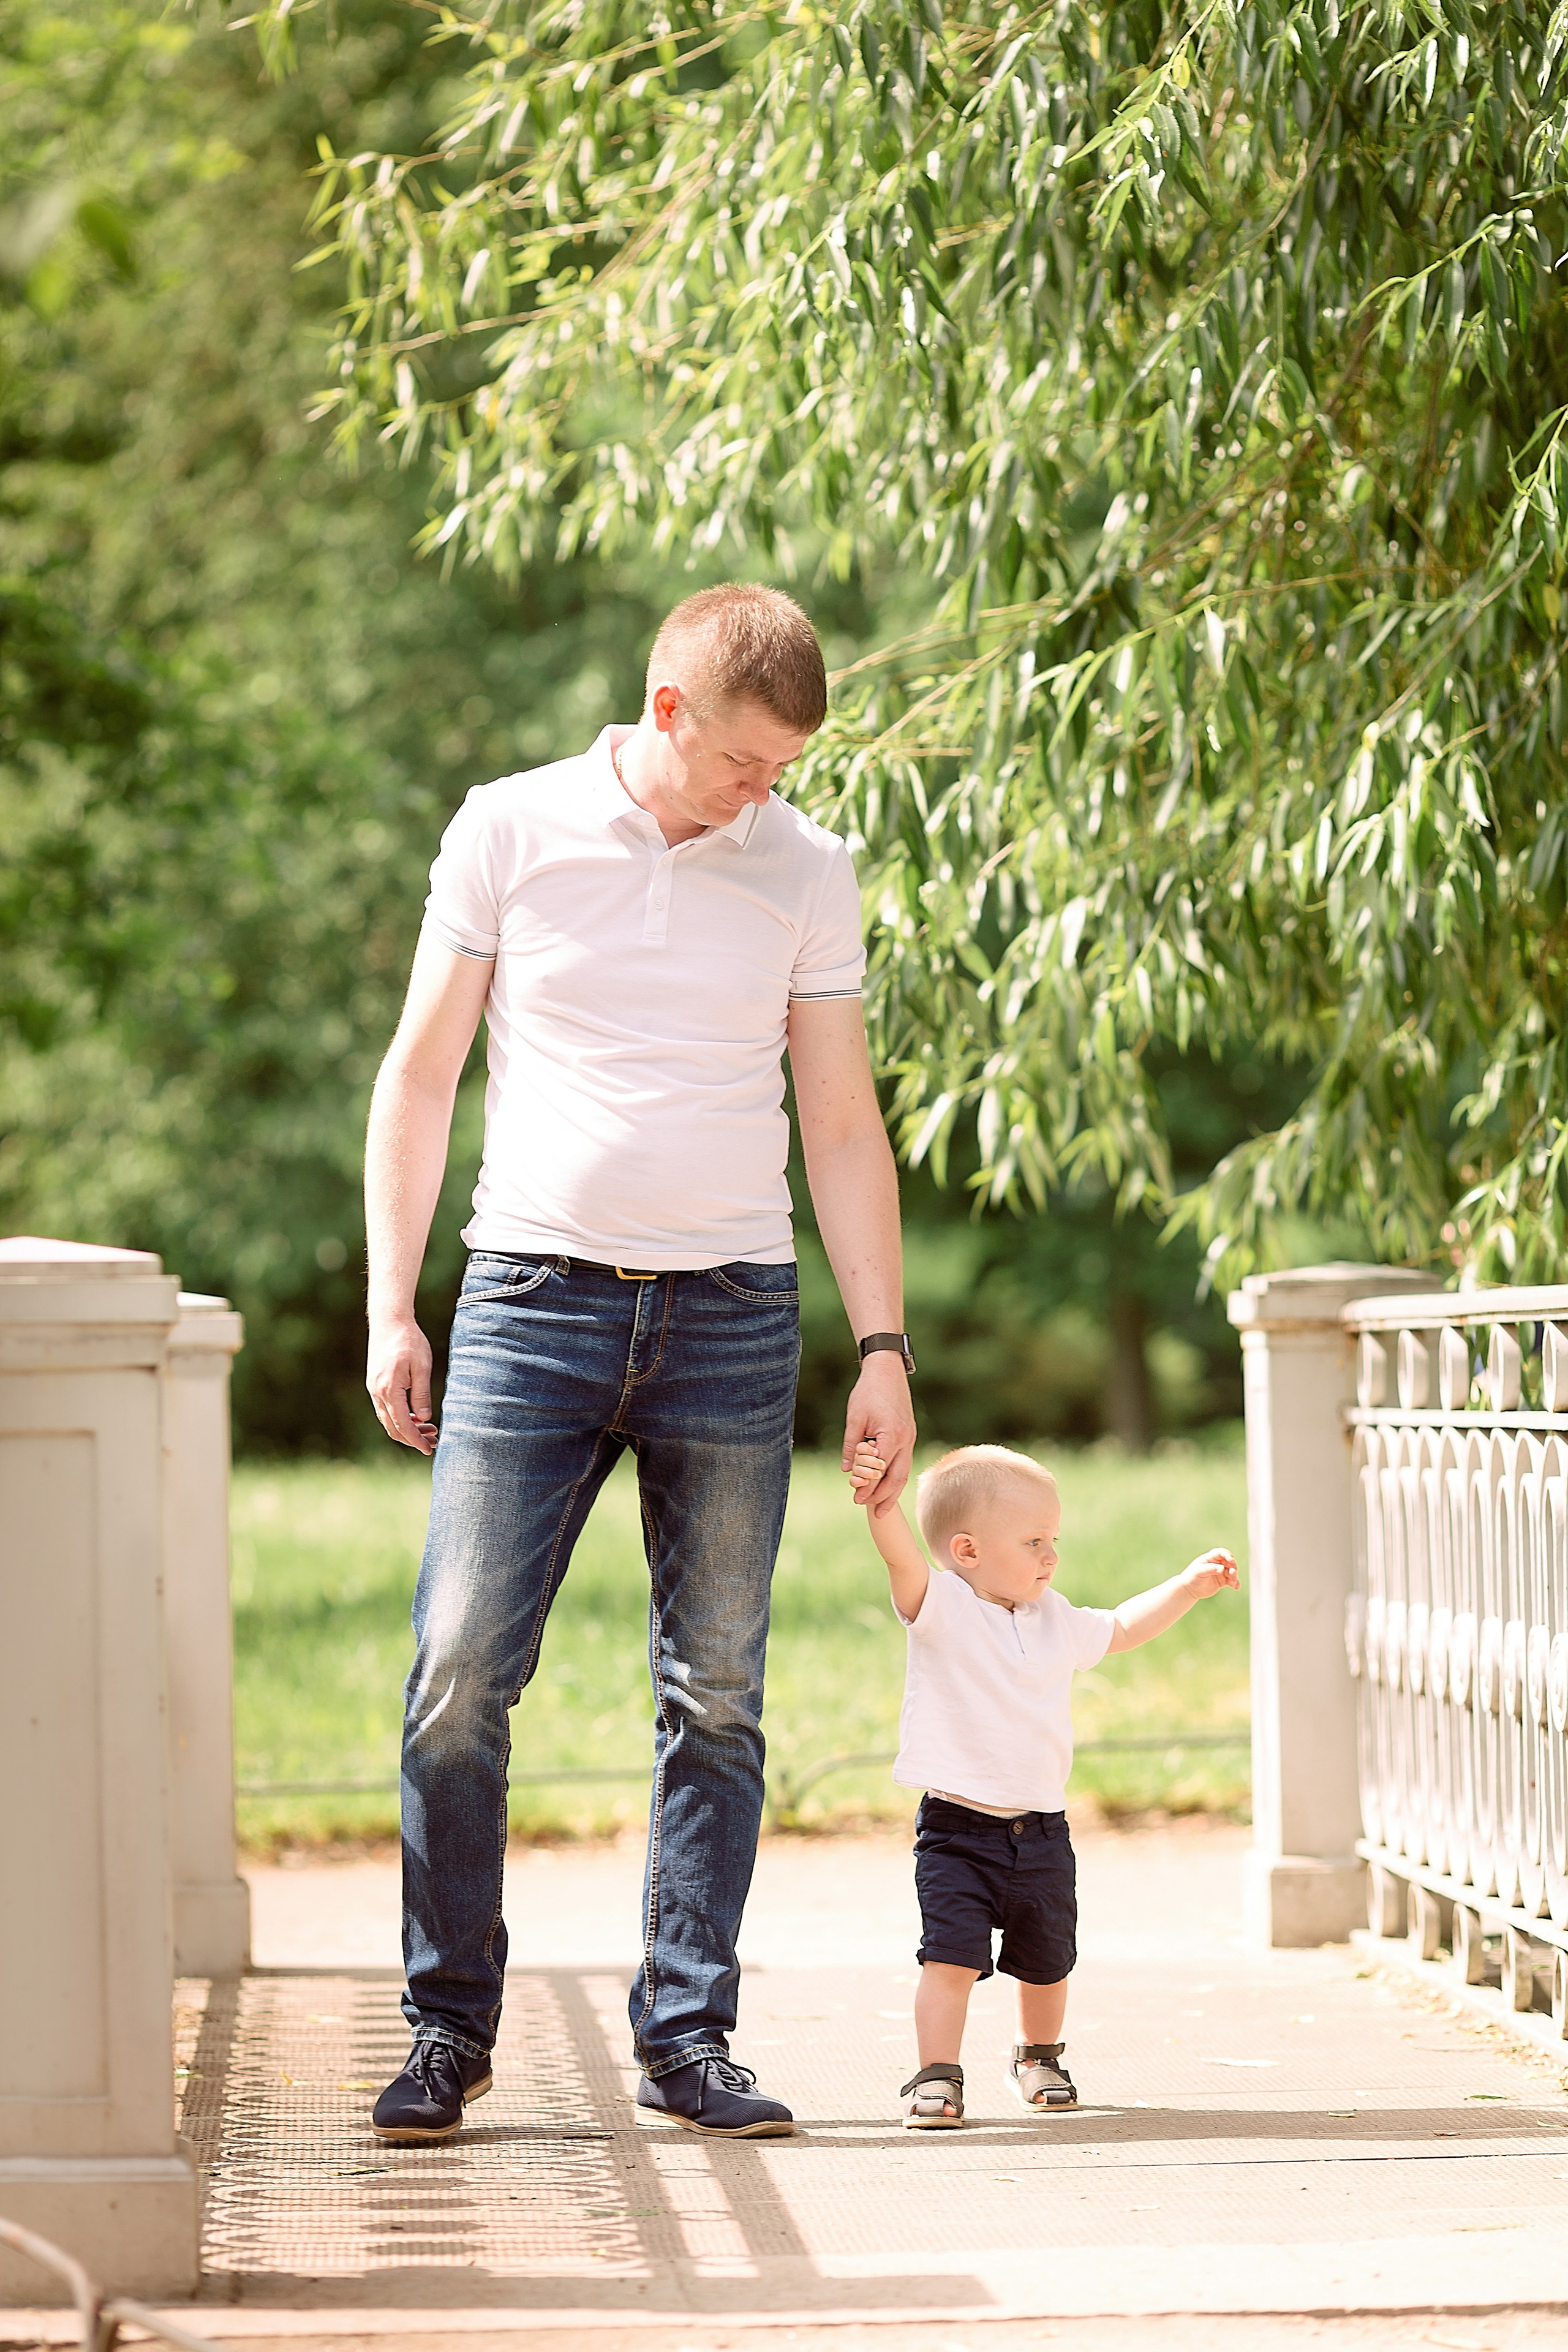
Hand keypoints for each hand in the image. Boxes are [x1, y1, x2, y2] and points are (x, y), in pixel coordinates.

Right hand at [367, 1313, 438, 1453]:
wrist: (389, 1320)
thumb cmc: (409, 1340)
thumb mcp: (422, 1366)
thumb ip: (421, 1394)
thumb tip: (424, 1418)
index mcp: (389, 1389)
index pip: (402, 1424)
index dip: (416, 1440)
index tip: (428, 1449)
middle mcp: (377, 1392)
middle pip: (392, 1427)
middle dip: (412, 1438)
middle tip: (433, 1441)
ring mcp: (374, 1388)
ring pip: (388, 1419)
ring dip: (406, 1428)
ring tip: (429, 1429)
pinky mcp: (375, 1383)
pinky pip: (385, 1409)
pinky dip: (399, 1417)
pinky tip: (415, 1416)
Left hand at [840, 1354, 915, 1517]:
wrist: (887, 1370)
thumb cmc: (868, 1391)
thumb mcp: (854, 1418)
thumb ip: (851, 1446)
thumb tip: (847, 1471)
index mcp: (891, 1436)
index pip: (879, 1470)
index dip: (867, 1486)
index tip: (856, 1498)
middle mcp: (905, 1439)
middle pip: (897, 1477)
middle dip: (883, 1496)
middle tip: (869, 1511)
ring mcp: (909, 1438)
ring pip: (903, 1472)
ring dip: (892, 1491)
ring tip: (881, 1507)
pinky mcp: (908, 1434)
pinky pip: (903, 1462)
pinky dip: (895, 1476)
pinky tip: (887, 1485)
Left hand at [1182, 1548, 1238, 1597]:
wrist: (1189, 1589)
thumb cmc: (1192, 1577)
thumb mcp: (1199, 1571)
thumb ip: (1210, 1569)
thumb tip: (1222, 1568)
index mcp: (1210, 1558)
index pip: (1221, 1553)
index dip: (1227, 1555)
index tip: (1231, 1560)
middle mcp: (1217, 1564)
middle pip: (1229, 1562)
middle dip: (1233, 1566)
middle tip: (1232, 1573)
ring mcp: (1220, 1572)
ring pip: (1232, 1571)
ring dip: (1234, 1576)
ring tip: (1233, 1583)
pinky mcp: (1223, 1581)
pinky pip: (1231, 1581)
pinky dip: (1235, 1583)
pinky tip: (1236, 1587)